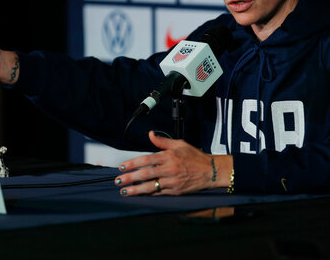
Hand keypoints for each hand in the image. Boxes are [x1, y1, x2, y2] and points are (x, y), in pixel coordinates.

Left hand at [115, 131, 232, 195]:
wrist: (211, 171)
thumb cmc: (195, 157)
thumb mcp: (179, 144)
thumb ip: (162, 141)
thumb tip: (151, 135)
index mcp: (169, 156)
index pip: (146, 160)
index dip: (132, 163)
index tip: (123, 167)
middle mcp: (169, 169)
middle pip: (145, 174)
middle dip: (129, 178)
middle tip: (118, 180)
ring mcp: (172, 181)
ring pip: (150, 186)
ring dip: (135, 189)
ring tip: (124, 191)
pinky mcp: (175, 191)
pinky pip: (159, 193)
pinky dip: (148, 194)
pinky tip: (139, 194)